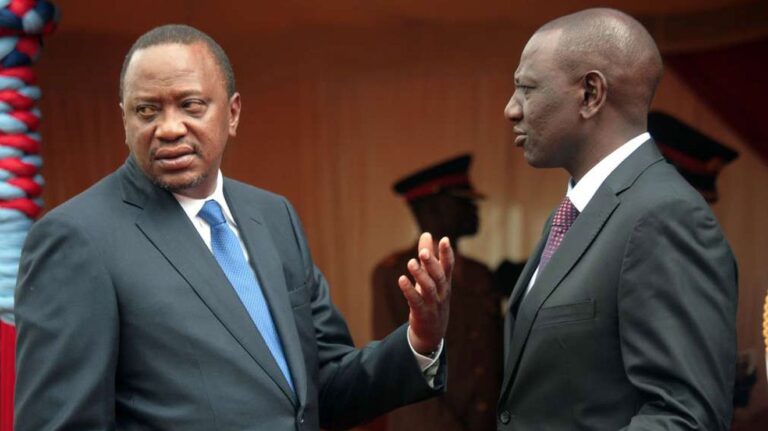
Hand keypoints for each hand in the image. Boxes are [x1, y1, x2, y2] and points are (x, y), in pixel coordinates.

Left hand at [398, 232, 453, 354]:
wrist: (432, 332)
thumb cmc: (431, 298)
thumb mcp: (430, 277)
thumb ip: (428, 256)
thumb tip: (426, 234)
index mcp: (445, 282)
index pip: (448, 266)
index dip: (447, 253)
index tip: (444, 240)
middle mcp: (441, 292)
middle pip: (438, 276)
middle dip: (432, 263)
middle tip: (423, 251)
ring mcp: (433, 303)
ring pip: (428, 288)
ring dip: (420, 275)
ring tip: (410, 263)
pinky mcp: (422, 313)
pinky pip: (416, 301)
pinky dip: (409, 290)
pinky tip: (401, 280)